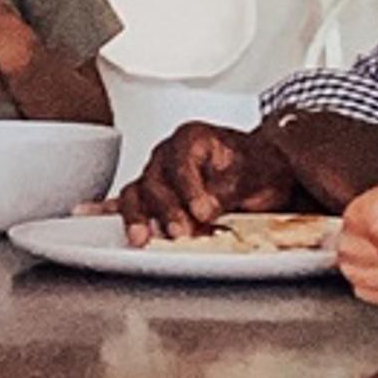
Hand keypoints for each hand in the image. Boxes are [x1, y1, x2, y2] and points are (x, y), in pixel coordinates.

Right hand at [117, 120, 302, 242]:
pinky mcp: (151, 199)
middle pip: (154, 180)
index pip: (181, 162)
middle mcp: (168, 155)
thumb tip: (208, 206)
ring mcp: (157, 177)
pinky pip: (132, 206)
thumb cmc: (257, 167)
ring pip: (136, 194)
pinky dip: (124, 217)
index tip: (203, 212)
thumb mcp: (255, 174)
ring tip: (143, 238)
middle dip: (167, 209)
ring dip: (139, 217)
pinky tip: (115, 225)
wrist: (262, 175)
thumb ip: (230, 187)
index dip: (189, 189)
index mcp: (193, 139)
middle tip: (181, 232)